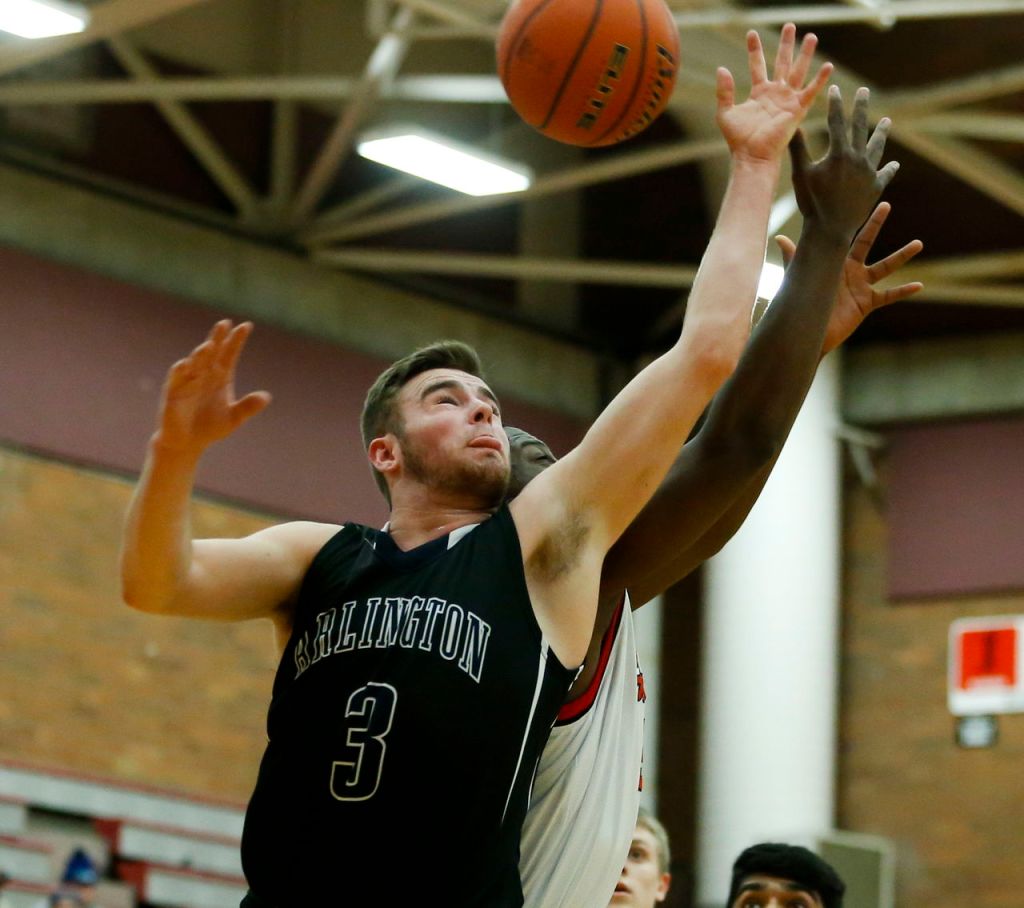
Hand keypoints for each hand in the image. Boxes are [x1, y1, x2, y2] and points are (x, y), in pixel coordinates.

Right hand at [154, 320, 270, 453]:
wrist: (187, 443)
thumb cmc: (210, 427)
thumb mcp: (234, 419)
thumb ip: (248, 407)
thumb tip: (266, 397)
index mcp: (220, 377)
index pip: (229, 354)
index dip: (236, 340)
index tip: (246, 326)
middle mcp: (204, 375)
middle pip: (211, 352)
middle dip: (217, 338)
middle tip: (225, 324)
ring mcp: (188, 382)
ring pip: (194, 363)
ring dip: (200, 354)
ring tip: (209, 345)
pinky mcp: (173, 393)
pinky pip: (177, 379)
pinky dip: (181, 371)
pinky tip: (186, 365)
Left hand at [716, 23, 832, 165]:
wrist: (751, 155)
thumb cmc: (738, 139)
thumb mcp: (725, 112)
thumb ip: (724, 91)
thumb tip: (721, 68)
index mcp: (759, 93)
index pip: (758, 65)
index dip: (754, 49)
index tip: (751, 33)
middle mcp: (775, 93)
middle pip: (782, 62)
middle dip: (786, 44)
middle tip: (790, 25)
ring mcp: (787, 100)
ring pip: (798, 71)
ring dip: (805, 54)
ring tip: (811, 36)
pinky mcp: (797, 109)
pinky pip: (811, 91)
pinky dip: (820, 79)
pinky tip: (828, 65)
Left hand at [776, 202, 923, 353]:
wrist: (807, 330)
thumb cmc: (801, 304)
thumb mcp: (800, 278)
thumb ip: (794, 258)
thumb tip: (779, 238)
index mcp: (835, 261)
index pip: (846, 235)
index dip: (850, 219)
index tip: (855, 200)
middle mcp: (850, 269)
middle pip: (867, 243)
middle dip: (876, 224)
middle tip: (887, 205)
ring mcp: (860, 286)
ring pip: (886, 267)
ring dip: (901, 255)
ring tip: (918, 243)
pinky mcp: (866, 303)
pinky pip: (889, 295)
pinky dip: (903, 291)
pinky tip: (919, 286)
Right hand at [788, 85, 899, 243]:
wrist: (830, 229)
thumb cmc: (812, 203)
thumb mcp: (801, 174)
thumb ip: (798, 149)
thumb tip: (792, 125)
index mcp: (839, 153)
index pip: (836, 122)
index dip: (835, 104)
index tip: (835, 89)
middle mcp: (858, 159)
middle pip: (860, 127)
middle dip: (861, 107)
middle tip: (864, 91)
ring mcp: (869, 173)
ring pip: (877, 148)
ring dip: (882, 133)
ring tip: (887, 122)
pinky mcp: (876, 187)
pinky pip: (884, 174)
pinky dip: (888, 168)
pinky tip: (893, 164)